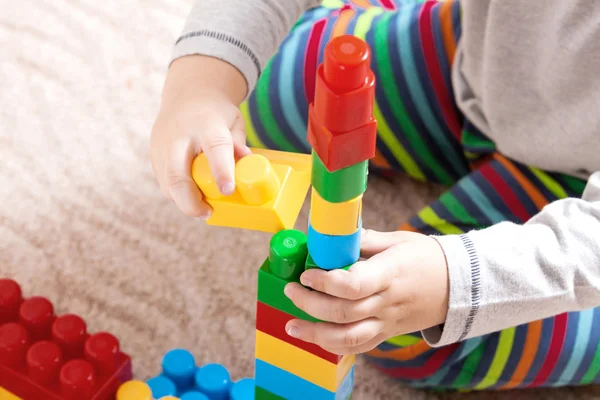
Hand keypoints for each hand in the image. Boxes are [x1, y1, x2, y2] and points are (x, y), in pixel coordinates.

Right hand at [150, 55, 250, 217]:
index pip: (215, 149)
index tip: (228, 190)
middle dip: (191, 202)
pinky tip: (190, 195)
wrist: (187, 94)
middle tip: (207, 212)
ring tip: (202, 206)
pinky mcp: (154, 156)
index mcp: (207, 125)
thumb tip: (247, 166)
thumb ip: (239, 145)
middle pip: (179, 176)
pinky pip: (164, 183)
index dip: (221, 171)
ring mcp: (163, 146)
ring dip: (184, 201)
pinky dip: (177, 194)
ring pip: (168, 185)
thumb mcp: (234, 122)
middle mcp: (180, 136)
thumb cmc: (215, 114)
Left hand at [283, 229, 448, 354]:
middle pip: (342, 313)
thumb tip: (334, 235)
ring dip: (315, 334)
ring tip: (292, 325)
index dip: (325, 282)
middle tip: (291, 290)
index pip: (353, 285)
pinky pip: (358, 347)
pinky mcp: (387, 334)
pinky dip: (333, 346)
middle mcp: (386, 303)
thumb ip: (365, 240)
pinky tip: (315, 337)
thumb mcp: (398, 240)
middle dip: (309, 304)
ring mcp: (387, 322)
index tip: (306, 274)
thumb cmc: (427, 257)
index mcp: (389, 274)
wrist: (458, 286)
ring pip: (347, 338)